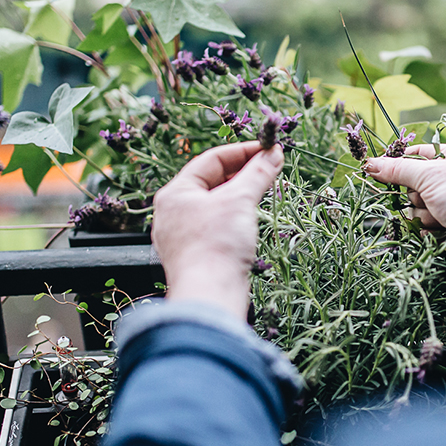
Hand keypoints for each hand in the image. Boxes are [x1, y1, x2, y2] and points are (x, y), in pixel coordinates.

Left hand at [152, 142, 283, 318]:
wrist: (210, 295)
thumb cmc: (216, 246)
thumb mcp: (240, 200)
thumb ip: (258, 173)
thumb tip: (273, 153)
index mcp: (175, 193)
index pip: (211, 160)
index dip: (243, 152)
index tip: (269, 150)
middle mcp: (172, 213)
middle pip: (212, 182)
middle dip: (243, 174)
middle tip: (270, 169)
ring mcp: (181, 236)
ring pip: (214, 206)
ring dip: (240, 196)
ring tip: (263, 192)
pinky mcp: (194, 256)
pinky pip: (215, 228)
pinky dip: (234, 219)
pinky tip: (249, 222)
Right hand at [364, 145, 445, 271]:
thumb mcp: (429, 175)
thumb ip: (397, 170)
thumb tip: (369, 164)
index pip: (420, 153)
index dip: (400, 160)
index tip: (380, 167)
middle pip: (415, 183)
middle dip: (417, 193)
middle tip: (427, 196)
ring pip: (417, 206)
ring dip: (424, 213)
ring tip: (440, 216)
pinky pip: (424, 224)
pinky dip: (429, 227)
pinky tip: (442, 229)